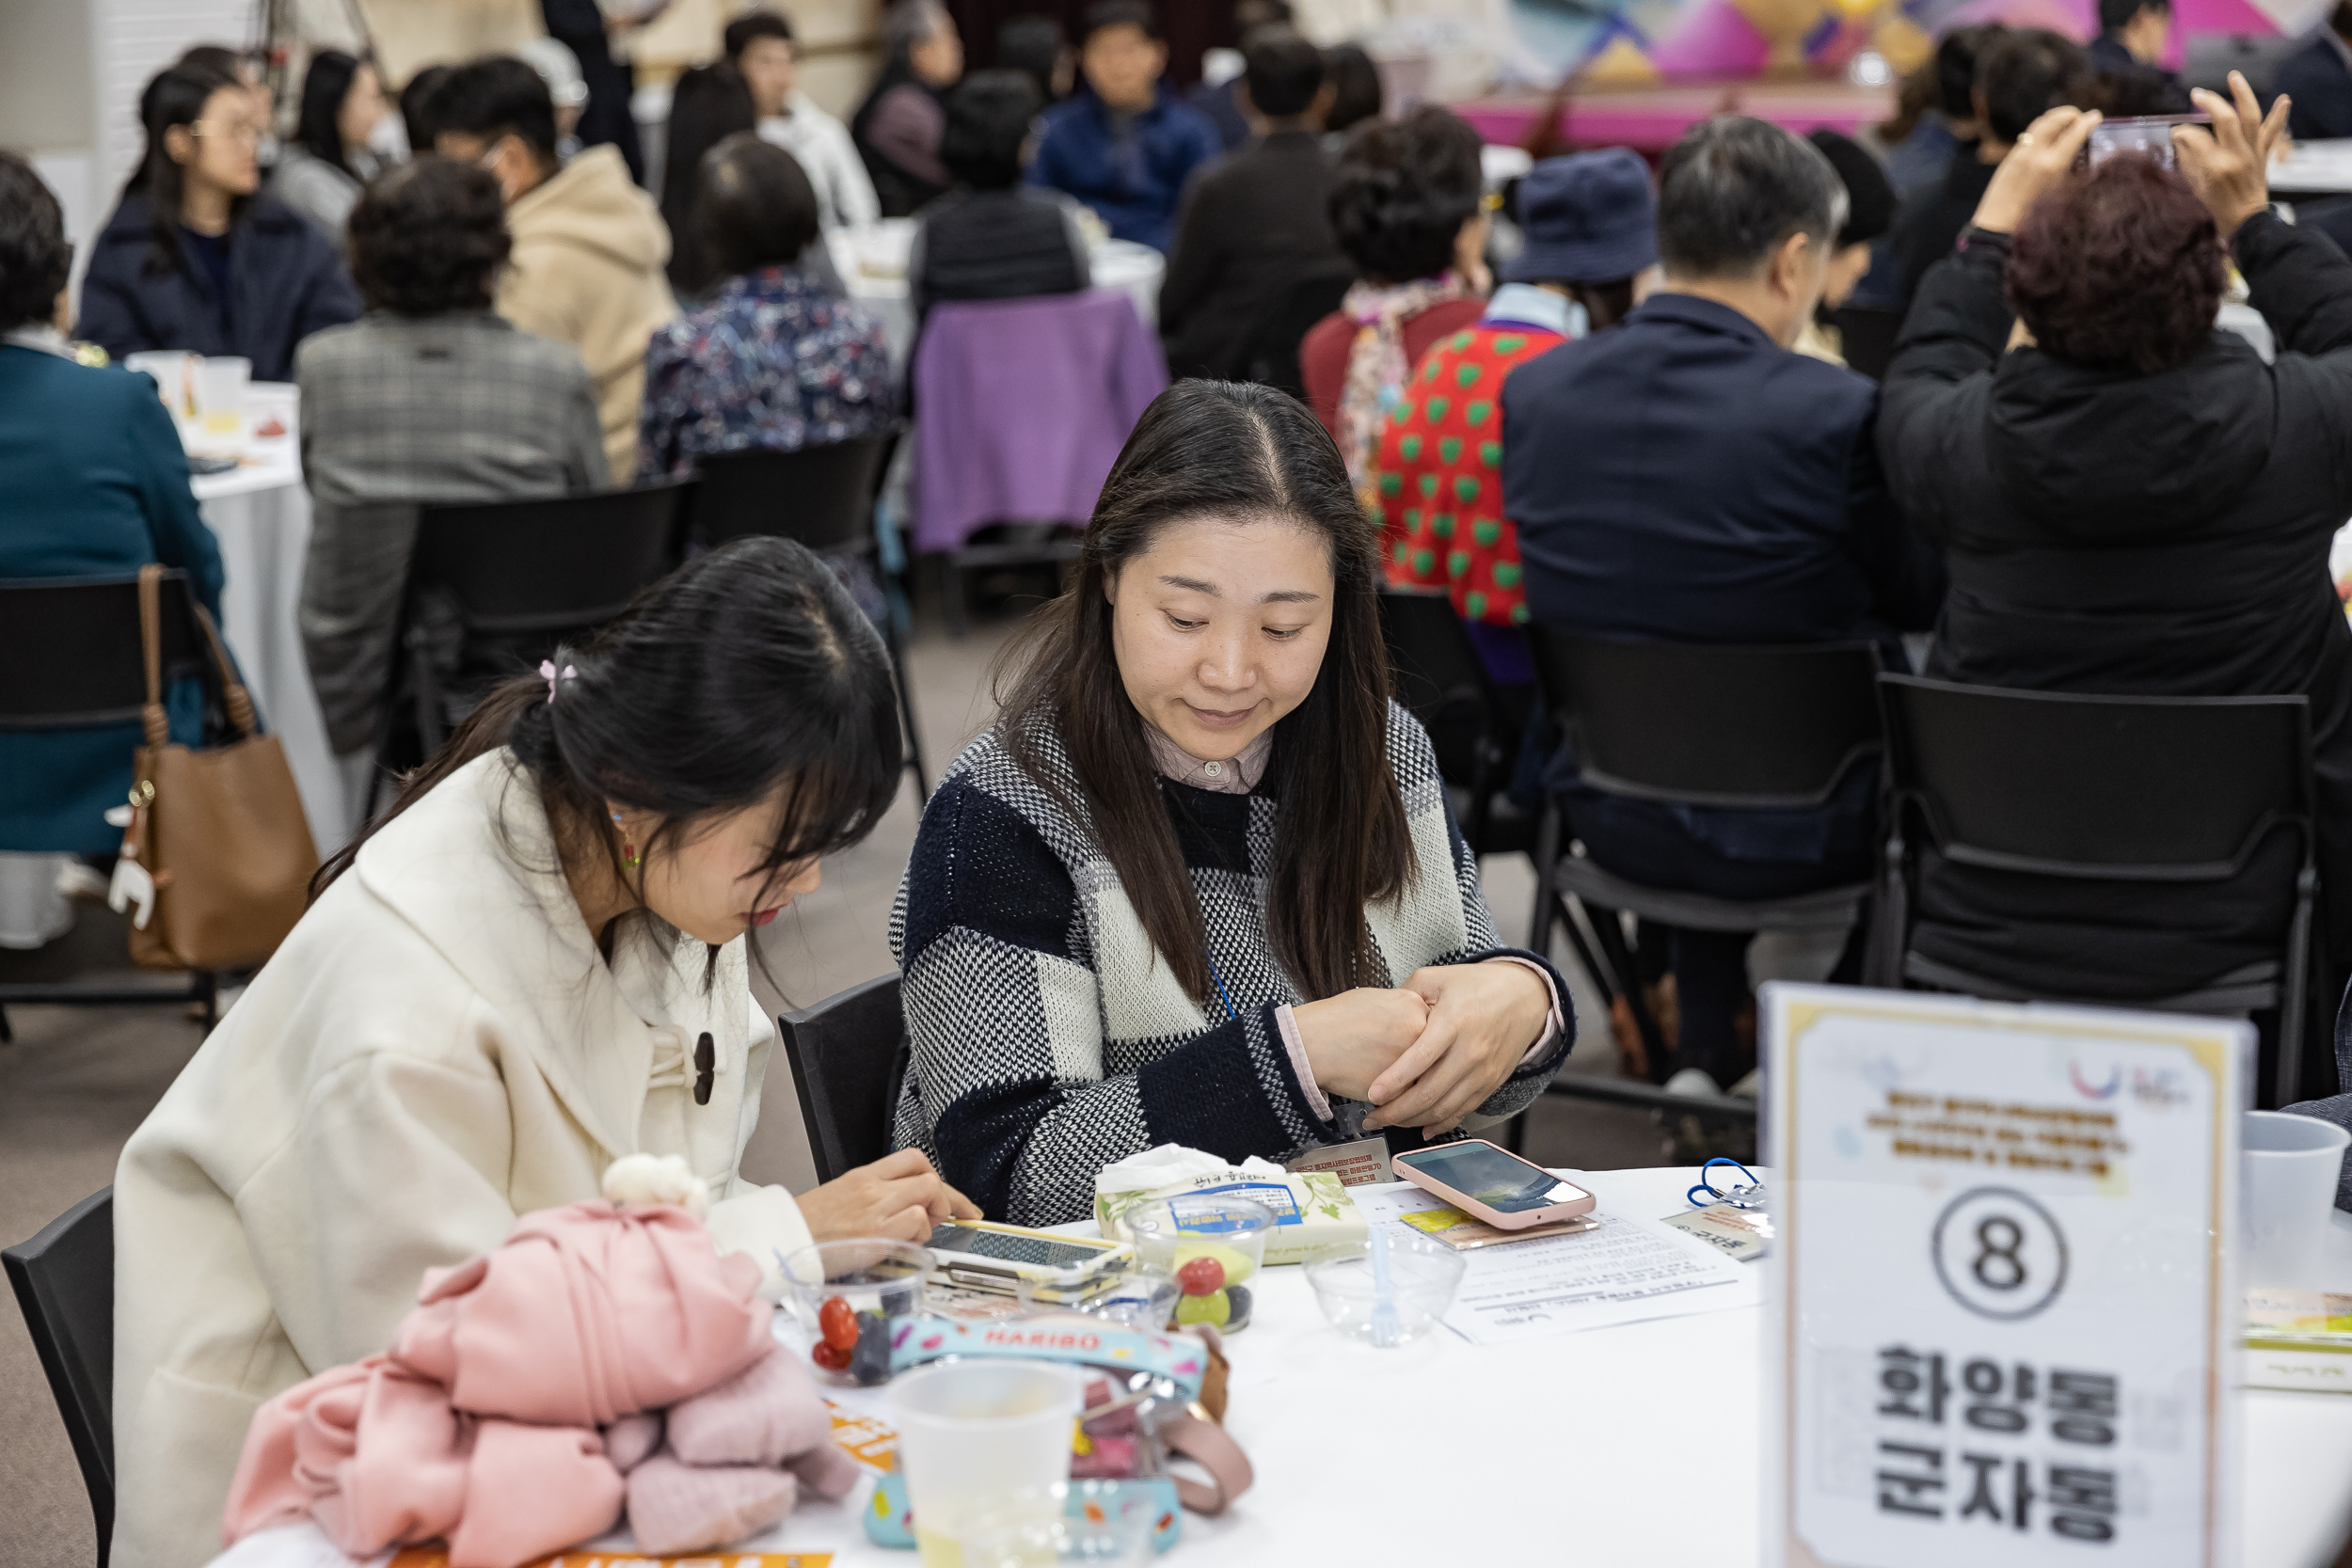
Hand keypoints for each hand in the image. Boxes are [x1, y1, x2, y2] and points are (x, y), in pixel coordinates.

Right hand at [797, 1148, 979, 1243]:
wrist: (784, 1240)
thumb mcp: (840, 1198)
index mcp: (863, 1176)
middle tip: (942, 1218)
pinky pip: (917, 1222)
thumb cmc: (807, 1227)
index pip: (913, 1159)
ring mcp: (877, 1209)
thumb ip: (874, 1197)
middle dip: (946, 1199)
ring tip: (919, 1232)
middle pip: (930, 1177)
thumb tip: (905, 1207)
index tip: (951, 1197)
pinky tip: (906, 1244)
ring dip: (933, 1216)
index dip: (939, 1178)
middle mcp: (873, 1187)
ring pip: (929, 1193)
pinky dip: (920, 1235)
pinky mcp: (878, 1234)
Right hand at [1292, 986, 1430, 1103]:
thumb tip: (1410, 1021)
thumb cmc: (1333, 1021)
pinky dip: (1404, 1103)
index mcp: (1414, 1004)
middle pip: (1437, 1052)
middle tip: (1413, 1069)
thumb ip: (1400, 1010)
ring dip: (1419, 1088)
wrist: (1312, 1043)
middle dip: (1427, 1066)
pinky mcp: (1402, 1086)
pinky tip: (1391, 1098)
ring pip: (1429, 1078)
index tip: (1416, 1047)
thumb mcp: (1374, 999)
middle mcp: (1419, 1029)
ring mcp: (1413, 1059)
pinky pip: (1412, 1098)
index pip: (1436, 1025)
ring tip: (1401, 1087)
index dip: (1424, 1040)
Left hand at [1365, 962, 1551, 1136]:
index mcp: (1454, 1020)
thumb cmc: (1476, 984)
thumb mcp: (1438, 977)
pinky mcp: (1491, 1083)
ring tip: (1388, 1122)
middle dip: (1396, 1111)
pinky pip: (1463, 1111)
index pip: (1420, 1058)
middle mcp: (1471, 1050)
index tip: (1373, 1095)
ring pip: (1445, 1108)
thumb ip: (1406, 994)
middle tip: (1372, 1117)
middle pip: (1430, 1092)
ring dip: (1414, 1121)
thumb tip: (1382, 1016)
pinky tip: (1421, 1128)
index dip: (1394, 1080)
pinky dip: (1441, 1123)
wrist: (1525, 997)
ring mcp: (1484, 1071)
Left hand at [1971, 105, 2101, 234]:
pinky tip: (2049, 135)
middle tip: (2080, 116)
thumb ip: (2075, 170)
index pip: (2075, 133)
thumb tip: (2085, 152)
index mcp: (2052, 166)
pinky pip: (2030, 134)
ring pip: (2041, 123)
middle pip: (2055, 119)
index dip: (2089, 121)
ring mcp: (2021, 153)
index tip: (2096, 116)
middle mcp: (2036, 155)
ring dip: (2056, 117)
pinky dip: (2043, 128)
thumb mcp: (2062, 193)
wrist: (2000, 222)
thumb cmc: (2036, 215)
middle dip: (2071, 113)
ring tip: (2066, 121)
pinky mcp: (2011, 156)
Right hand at [2175, 71, 2291, 239]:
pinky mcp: (2263, 154)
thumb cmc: (2216, 206)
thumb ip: (2188, 158)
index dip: (2183, 132)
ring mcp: (2253, 153)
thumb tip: (2181, 136)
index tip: (2176, 133)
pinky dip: (2280, 115)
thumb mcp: (2195, 185)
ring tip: (2234, 77)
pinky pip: (2272, 132)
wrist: (2246, 220)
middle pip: (2225, 119)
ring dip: (2243, 95)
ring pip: (2250, 117)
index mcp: (2215, 166)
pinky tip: (2284, 99)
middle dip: (2210, 103)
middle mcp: (2236, 155)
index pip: (2195, 137)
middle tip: (2197, 95)